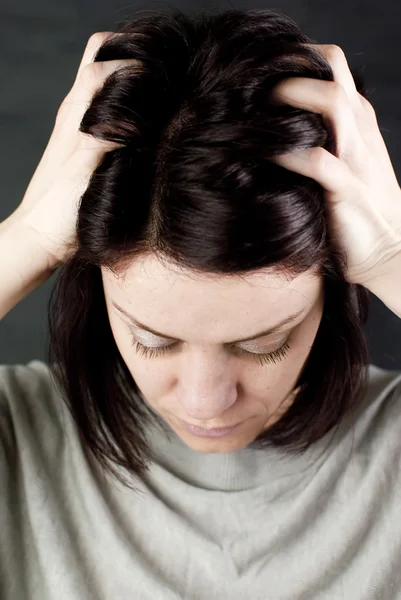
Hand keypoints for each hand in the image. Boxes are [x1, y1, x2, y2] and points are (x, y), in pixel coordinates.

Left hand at [13, 32, 139, 267]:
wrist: (40, 237)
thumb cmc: (57, 210)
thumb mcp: (82, 173)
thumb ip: (104, 139)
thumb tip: (132, 114)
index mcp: (76, 116)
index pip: (102, 64)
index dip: (133, 63)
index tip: (161, 79)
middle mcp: (76, 114)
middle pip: (99, 59)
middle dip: (129, 55)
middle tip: (158, 74)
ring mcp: (80, 127)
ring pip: (103, 81)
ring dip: (129, 77)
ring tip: (159, 93)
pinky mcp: (86, 144)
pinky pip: (107, 108)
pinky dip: (127, 103)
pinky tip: (146, 123)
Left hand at [269, 44, 400, 286]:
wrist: (388, 249)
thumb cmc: (355, 207)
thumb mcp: (340, 162)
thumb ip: (317, 139)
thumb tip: (266, 127)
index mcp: (356, 121)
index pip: (331, 65)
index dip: (294, 59)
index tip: (256, 73)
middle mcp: (358, 130)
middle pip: (332, 69)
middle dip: (289, 67)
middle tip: (250, 83)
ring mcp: (356, 157)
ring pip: (331, 103)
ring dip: (290, 97)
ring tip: (254, 108)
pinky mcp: (349, 190)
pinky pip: (318, 161)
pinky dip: (288, 154)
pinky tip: (265, 156)